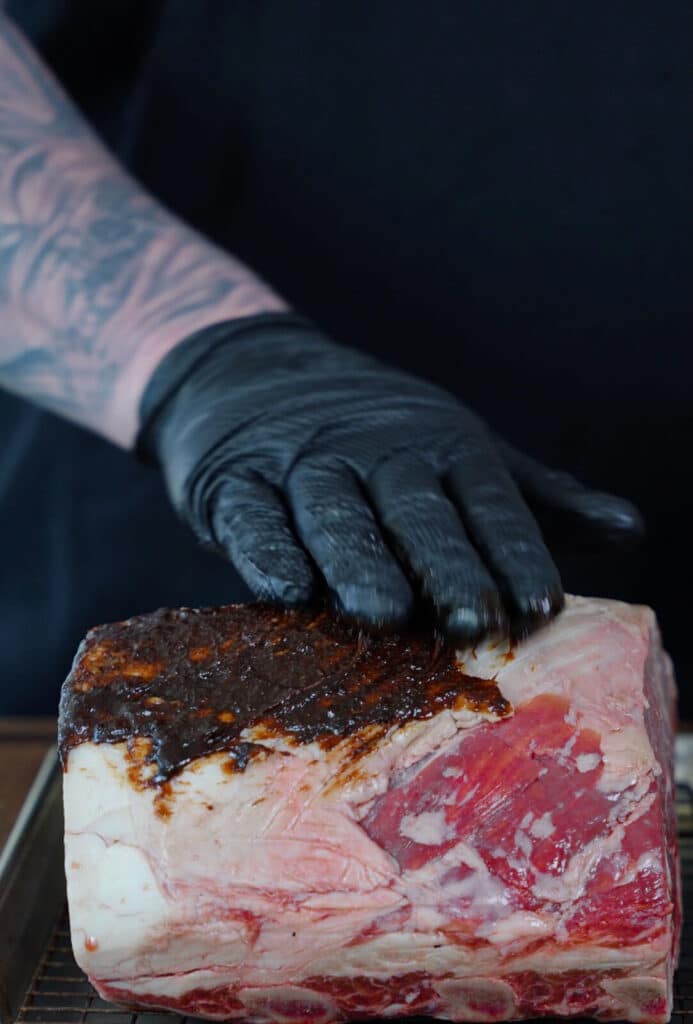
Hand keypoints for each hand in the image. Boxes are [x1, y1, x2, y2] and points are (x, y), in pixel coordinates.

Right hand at [138, 314, 642, 641]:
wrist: (251, 374)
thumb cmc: (374, 437)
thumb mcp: (459, 451)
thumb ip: (535, 498)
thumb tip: (630, 530)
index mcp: (441, 443)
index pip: (488, 498)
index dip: (514, 550)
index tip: (540, 607)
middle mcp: (375, 449)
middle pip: (416, 511)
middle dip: (444, 565)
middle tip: (471, 622)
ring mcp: (303, 464)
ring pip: (334, 515)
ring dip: (359, 562)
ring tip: (383, 613)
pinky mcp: (234, 482)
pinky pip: (252, 520)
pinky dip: (267, 553)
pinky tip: (285, 592)